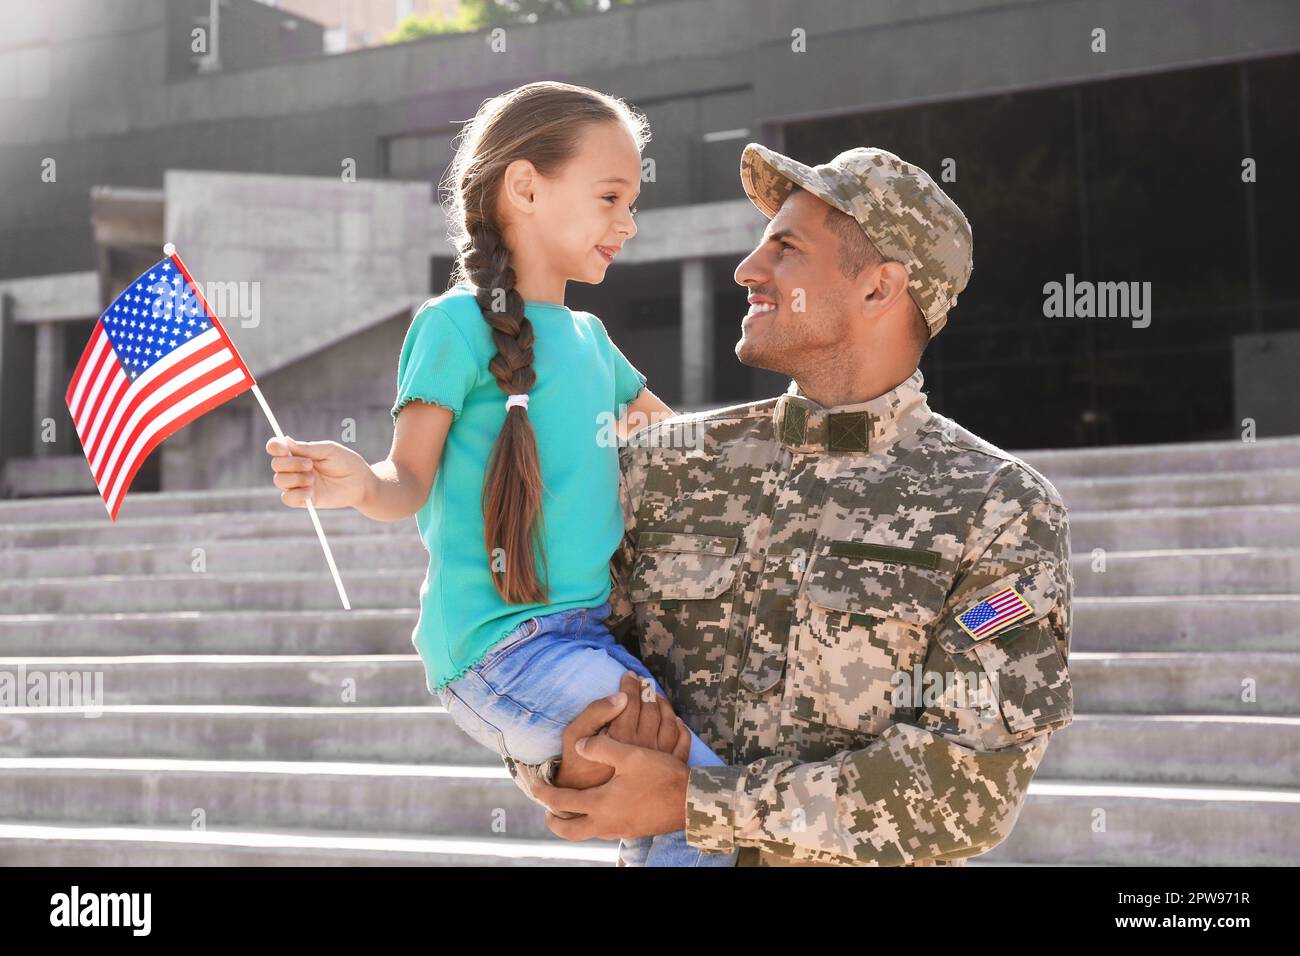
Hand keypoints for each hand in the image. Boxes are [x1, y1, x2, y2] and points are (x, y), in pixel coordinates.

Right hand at [266, 435, 371, 510]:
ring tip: (313, 479)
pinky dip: (296, 494)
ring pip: (279, 481)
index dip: (274, 447)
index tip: (283, 449)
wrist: (361, 483)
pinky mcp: (305, 499)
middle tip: (310, 464)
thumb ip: (307, 448)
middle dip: (290, 464)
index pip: (276, 448)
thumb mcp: (328, 450)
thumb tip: (285, 440)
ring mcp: (299, 484)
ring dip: (295, 478)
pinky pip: (287, 499)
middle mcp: (296, 468)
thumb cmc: (347, 463)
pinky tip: (310, 491)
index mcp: (300, 453)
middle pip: (276, 465)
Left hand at [534, 732, 691, 840]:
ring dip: (577, 822)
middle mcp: (606, 822)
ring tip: (573, 808)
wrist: (691, 802)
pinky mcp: (633, 831)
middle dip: (556, 823)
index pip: (563, 802)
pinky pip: (605, 830)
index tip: (535, 788)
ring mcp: (620, 830)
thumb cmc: (661, 777)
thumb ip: (602, 747)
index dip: (545, 794)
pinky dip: (596, 823)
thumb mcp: (630, 755)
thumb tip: (580, 746)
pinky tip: (602, 809)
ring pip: (588, 833)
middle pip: (571, 831)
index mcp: (600, 804)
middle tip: (548, 812)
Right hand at [555, 672, 690, 789]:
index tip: (629, 675)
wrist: (586, 802)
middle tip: (644, 682)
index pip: (631, 702)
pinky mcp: (665, 769)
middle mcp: (643, 747)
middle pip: (651, 710)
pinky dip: (680, 728)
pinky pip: (681, 743)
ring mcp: (658, 759)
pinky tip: (675, 720)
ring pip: (669, 724)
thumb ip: (595, 713)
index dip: (631, 685)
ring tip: (657, 696)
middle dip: (648, 691)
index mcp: (621, 738)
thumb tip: (620, 697)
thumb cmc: (578, 766)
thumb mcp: (575, 736)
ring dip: (664, 706)